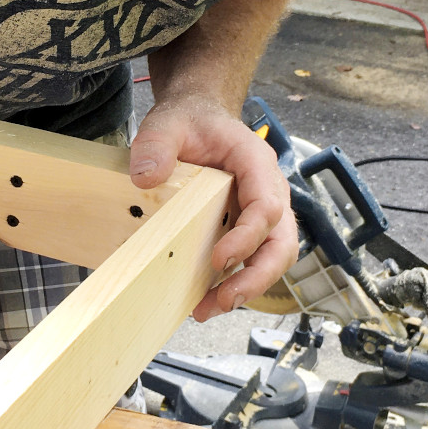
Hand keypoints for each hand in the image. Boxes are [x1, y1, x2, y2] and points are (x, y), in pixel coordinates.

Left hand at [129, 97, 297, 321]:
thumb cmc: (190, 122)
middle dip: (257, 276)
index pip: (267, 206)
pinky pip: (251, 260)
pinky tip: (203, 299)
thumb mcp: (167, 124)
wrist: (197, 119)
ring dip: (247, 287)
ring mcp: (261, 212)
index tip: (219, 258)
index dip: (247, 236)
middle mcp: (268, 190)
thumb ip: (155, 145)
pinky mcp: (246, 228)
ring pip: (273, 257)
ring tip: (208, 308)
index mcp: (256, 163)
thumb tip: (145, 178)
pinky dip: (232, 282)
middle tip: (224, 299)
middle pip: (282, 242)